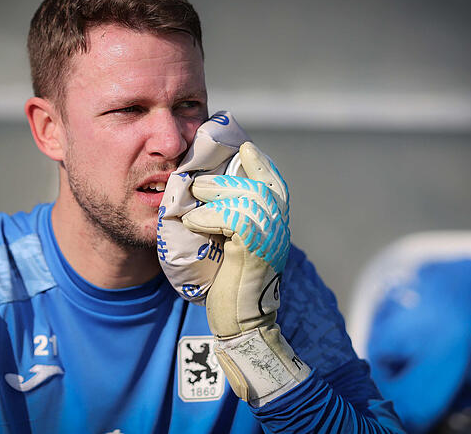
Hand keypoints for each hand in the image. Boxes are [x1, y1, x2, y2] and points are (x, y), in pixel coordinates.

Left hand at [183, 141, 310, 405]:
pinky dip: (209, 216)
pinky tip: (191, 220)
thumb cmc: (230, 284)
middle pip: (261, 185)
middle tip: (201, 176)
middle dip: (230, 174)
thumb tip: (206, 189)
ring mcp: (269, 241)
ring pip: (248, 198)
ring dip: (216, 191)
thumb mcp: (233, 245)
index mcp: (276, 224)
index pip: (274, 183)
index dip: (260, 162)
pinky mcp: (253, 253)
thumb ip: (231, 219)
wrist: (239, 323)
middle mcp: (278, 230)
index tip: (243, 147)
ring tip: (193, 193)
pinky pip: (233, 220)